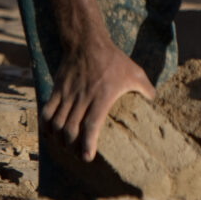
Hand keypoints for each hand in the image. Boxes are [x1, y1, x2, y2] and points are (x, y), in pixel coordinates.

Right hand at [41, 38, 154, 162]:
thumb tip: (154, 99)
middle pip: (70, 129)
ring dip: (59, 140)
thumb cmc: (113, 59)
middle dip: (72, 147)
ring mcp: (67, 94)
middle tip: (78, 155)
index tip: (87, 157)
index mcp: (102, 97)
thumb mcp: (135, 71)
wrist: (87, 42)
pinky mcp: (57, 90)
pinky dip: (45, 126)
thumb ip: (146, 87)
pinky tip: (50, 134)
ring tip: (66, 147)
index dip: (87, 144)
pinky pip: (46, 112)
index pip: (91, 125)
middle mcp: (82, 98)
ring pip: (57, 124)